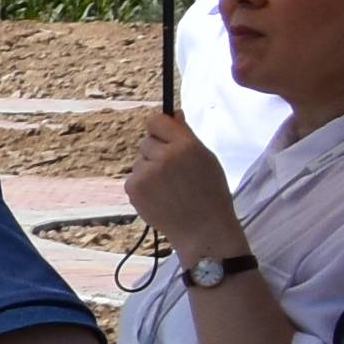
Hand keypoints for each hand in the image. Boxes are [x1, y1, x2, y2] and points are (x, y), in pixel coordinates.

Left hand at [119, 111, 245, 259]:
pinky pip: (134, 177)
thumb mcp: (205, 158)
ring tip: (170, 188)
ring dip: (150, 169)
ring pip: (140, 161)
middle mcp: (163, 156)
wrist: (203, 229)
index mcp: (186, 145)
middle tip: (175, 171)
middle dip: (157, 151)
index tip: (164, 135)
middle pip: (146, 141)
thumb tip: (172, 114)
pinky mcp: (133, 189)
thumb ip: (185, 135)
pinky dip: (144, 185)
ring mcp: (146, 173)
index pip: (156, 121)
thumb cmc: (209, 192)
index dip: (160, 127)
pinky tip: (161, 197)